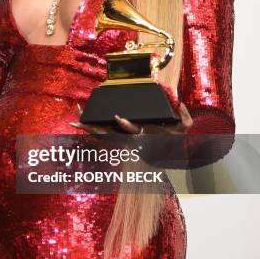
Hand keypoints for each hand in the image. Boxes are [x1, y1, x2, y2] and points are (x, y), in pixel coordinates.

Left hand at [68, 102, 192, 135]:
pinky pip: (101, 134)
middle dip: (93, 129)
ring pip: (101, 135)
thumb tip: (182, 103)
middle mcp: (128, 140)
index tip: (118, 117)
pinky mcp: (118, 139)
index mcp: (141, 135)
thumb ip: (185, 118)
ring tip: (74, 122)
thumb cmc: (171, 140)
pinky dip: (90, 129)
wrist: (163, 155)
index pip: (132, 131)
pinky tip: (79, 123)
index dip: (125, 124)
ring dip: (88, 129)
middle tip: (78, 123)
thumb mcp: (183, 129)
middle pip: (107, 135)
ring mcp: (122, 140)